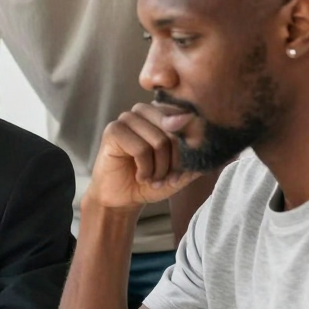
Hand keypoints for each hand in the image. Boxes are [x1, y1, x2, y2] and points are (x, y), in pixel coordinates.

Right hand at [86, 102, 200, 210]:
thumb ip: (194, 150)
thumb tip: (196, 125)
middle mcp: (144, 111)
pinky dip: (145, 170)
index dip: (189, 148)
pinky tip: (140, 176)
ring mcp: (127, 118)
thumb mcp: (182, 169)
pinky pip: (141, 149)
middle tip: (167, 178)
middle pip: (174, 130)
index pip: (186, 119)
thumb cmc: (152, 180)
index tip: (183, 169)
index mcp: (161, 112)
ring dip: (160, 169)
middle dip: (175, 161)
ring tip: (153, 179)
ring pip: (159, 141)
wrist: (123, 198)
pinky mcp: (113, 131)